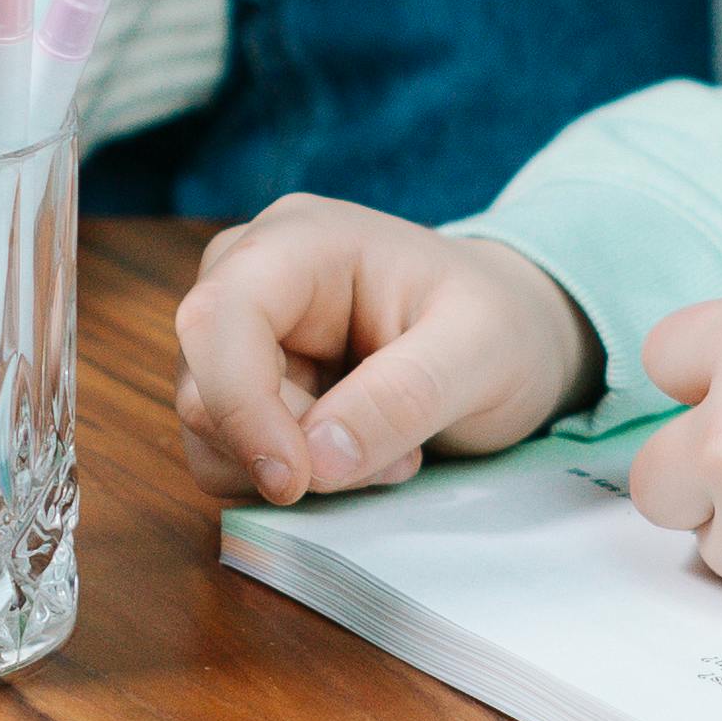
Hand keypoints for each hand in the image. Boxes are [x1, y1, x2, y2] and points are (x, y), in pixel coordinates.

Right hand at [177, 197, 603, 502]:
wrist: (517, 336)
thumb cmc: (503, 323)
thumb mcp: (484, 352)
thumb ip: (404, 398)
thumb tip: (316, 460)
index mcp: (300, 240)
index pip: (219, 318)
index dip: (240, 406)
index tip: (294, 480)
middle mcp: (249, 278)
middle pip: (204, 385)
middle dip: (288, 447)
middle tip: (396, 458)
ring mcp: (242, 337)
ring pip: (209, 433)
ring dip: (297, 470)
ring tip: (392, 451)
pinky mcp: (248, 389)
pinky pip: (231, 458)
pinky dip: (294, 478)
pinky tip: (364, 453)